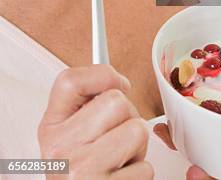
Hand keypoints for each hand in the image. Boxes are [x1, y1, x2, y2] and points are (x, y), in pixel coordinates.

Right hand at [38, 65, 152, 178]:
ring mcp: (82, 171)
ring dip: (138, 147)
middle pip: (117, 101)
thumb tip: (119, 82)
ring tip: (119, 159)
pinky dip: (140, 173)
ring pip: (138, 130)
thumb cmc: (80, 170)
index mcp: (51, 127)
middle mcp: (61, 148)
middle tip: (114, 137)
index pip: (70, 80)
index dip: (103, 75)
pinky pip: (146, 167)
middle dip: (128, 117)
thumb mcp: (70, 134)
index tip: (117, 85)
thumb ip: (86, 104)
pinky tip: (120, 179)